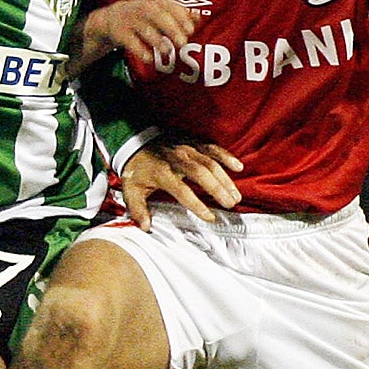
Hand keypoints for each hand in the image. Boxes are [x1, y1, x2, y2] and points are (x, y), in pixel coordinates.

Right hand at [71, 0, 199, 76]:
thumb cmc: (140, 18)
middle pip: (156, 14)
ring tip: (167, 52)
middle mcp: (140, 8)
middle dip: (171, 27)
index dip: (181, 16)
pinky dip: (139, 50)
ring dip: (156, 40)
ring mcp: (127, 20)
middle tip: (184, 43)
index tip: (192, 29)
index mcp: (152, 3)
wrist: (106, 20)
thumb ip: (178, 15)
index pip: (169, 5)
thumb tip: (199, 18)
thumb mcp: (157, 13)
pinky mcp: (117, 32)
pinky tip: (148, 59)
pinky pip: (128, 41)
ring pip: (143, 28)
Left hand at [121, 140, 242, 230]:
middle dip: (217, 190)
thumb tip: (145, 227)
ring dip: (225, 179)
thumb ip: (138, 209)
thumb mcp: (131, 189)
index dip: (197, 205)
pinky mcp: (193, 142)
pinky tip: (238, 167)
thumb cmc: (137, 169)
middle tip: (230, 204)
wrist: (135, 140)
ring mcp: (186, 148)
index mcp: (162, 173)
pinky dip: (225, 156)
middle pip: (201, 174)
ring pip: (210, 163)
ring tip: (235, 196)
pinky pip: (212, 147)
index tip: (210, 217)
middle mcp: (176, 159)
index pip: (182, 191)